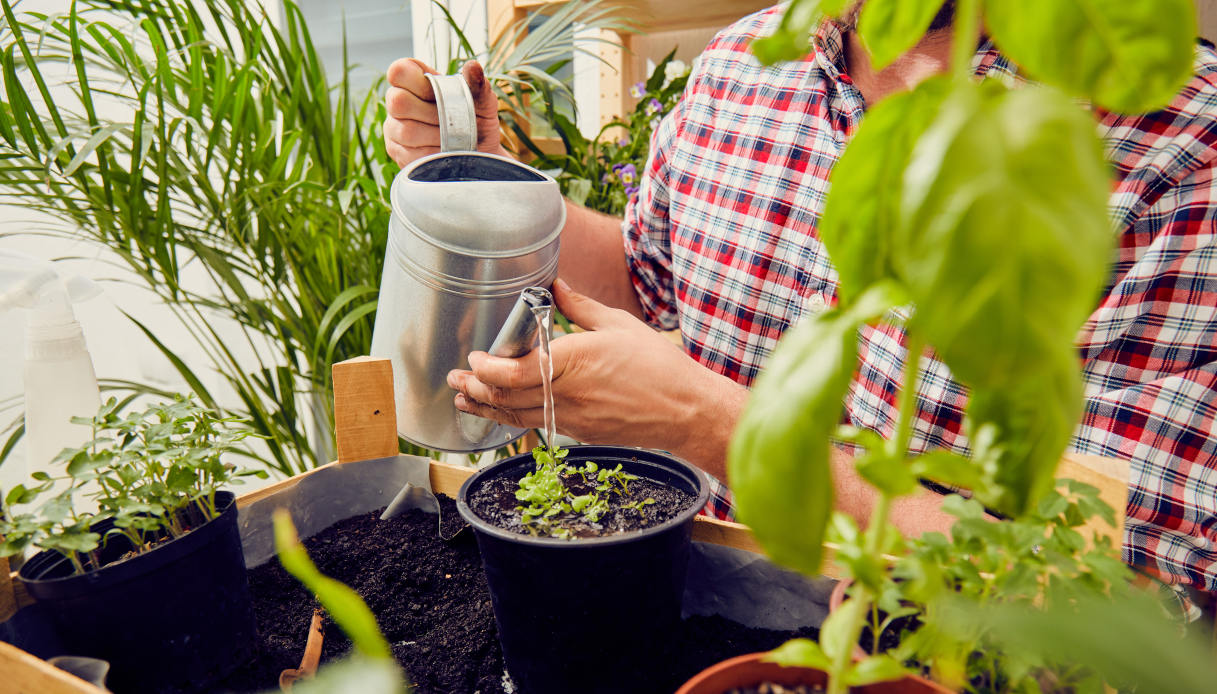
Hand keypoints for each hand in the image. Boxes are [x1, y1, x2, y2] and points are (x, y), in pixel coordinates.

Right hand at [383, 59, 505, 166]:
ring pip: (407, 131)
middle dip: (432, 112)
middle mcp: (396, 101)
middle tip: (454, 120)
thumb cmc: (477, 118)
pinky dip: (436, 154)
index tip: (438, 92)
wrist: (480, 151)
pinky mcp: (398, 153)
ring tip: (456, 138)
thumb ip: (477, 83)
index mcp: (411, 79)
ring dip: (438, 136)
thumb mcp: (481, 100)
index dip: (417, 81)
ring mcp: (394, 129)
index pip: (398, 71)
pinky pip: (412, 155)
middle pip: (398, 102)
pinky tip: (449, 152)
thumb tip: (473, 67)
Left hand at [445, 279, 747, 478]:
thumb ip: (578, 307)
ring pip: (517, 417)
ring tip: (465, 401)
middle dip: (475, 390)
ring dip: (487, 409)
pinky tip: (504, 413)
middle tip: (456, 381)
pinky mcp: (580, 432)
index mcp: (573, 362)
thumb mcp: (617, 324)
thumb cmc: (657, 366)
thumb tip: (555, 285)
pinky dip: (514, 418)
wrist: (684, 410)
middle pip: (506, 398)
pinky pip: (537, 425)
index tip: (475, 359)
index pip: (513, 372)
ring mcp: (572, 418)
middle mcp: (567, 394)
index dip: (486, 369)